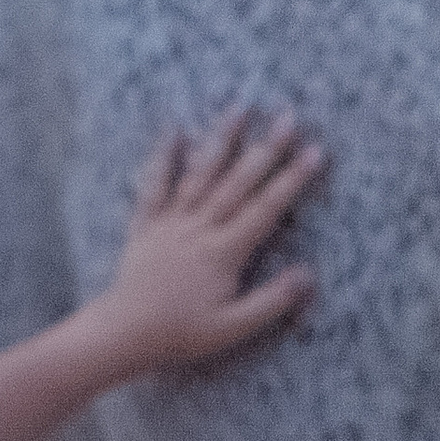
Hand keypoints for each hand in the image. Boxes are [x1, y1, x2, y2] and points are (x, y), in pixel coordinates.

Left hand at [96, 109, 327, 373]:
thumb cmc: (181, 333)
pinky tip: (175, 130)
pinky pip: (155, 184)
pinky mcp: (146, 223)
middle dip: (267, 148)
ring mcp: (171, 221)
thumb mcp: (233, 328)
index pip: (265, 208)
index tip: (315, 151)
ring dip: (221, 139)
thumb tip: (308, 275)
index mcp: (223, 252)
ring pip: (200, 173)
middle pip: (238, 181)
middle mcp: (199, 228)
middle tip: (289, 116)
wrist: (124, 332)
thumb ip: (271, 300)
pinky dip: (164, 156)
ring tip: (240, 107)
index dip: (292, 178)